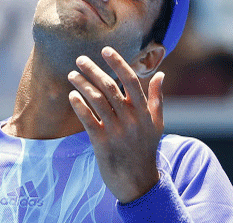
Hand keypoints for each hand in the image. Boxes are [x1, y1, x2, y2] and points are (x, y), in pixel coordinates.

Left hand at [67, 46, 164, 202]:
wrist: (138, 182)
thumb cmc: (146, 149)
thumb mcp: (156, 123)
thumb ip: (157, 97)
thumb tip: (161, 74)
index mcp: (144, 111)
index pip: (131, 80)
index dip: (118, 63)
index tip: (105, 49)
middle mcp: (131, 119)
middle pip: (110, 87)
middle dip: (93, 70)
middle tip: (80, 59)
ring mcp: (116, 131)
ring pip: (97, 100)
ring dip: (82, 85)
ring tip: (72, 74)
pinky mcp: (102, 143)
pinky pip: (88, 119)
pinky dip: (79, 105)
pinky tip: (71, 95)